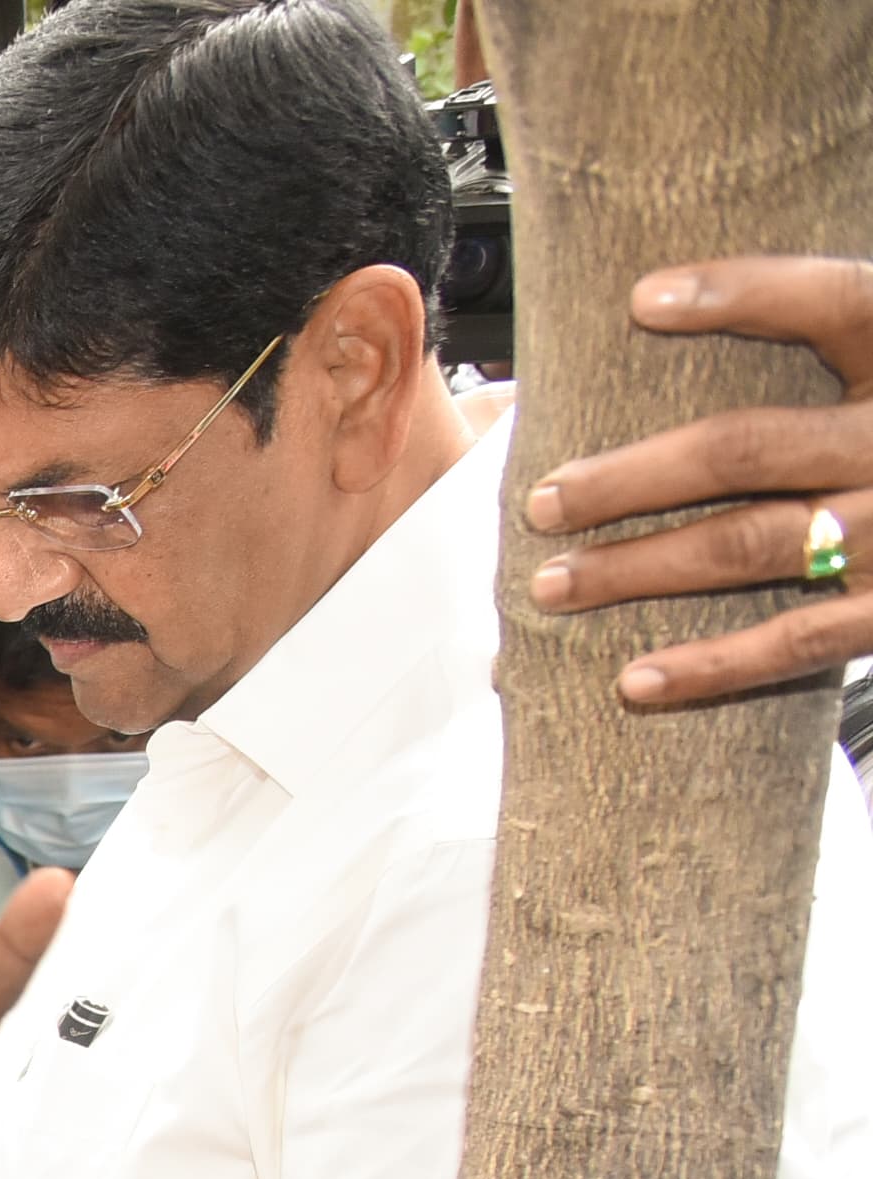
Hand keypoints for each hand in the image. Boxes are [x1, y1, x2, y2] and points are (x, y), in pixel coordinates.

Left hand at [524, 255, 872, 707]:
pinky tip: (635, 680)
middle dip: (631, 478)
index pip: (838, 302)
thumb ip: (828, 334)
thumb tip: (664, 303)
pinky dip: (711, 667)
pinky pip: (797, 640)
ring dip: (638, 568)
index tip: (642, 297)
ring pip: (749, 544)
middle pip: (748, 448)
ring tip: (555, 584)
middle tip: (544, 501)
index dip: (746, 294)